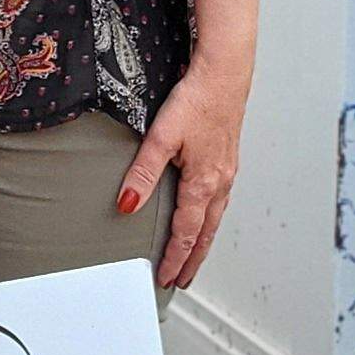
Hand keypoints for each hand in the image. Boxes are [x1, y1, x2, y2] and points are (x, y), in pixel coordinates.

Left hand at [121, 59, 248, 289]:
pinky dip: (211, 219)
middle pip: (205, 233)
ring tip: (193, 257)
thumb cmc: (197, 100)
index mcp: (204, 183)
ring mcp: (227, 172)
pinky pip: (220, 201)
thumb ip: (142, 173)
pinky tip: (205, 216)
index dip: (175, 258)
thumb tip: (126, 204)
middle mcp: (220, 182)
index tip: (165, 277)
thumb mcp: (161, 137)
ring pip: (215, 218)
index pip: (186, 233)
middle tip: (181, 280)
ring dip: (203, 241)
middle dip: (192, 260)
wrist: (224, 75)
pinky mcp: (228, 160)